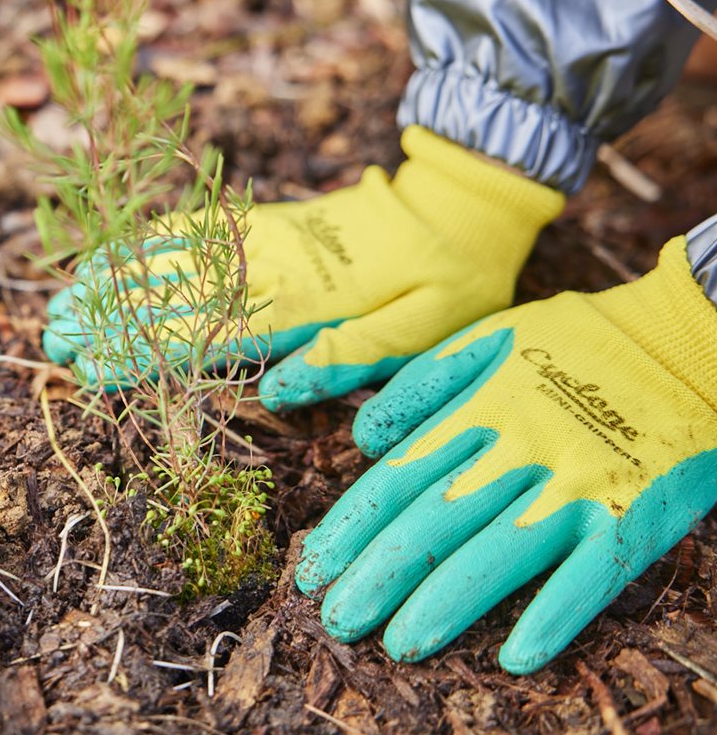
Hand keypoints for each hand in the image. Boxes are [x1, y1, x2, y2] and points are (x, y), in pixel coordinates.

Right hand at [42, 126, 562, 409]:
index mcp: (303, 303)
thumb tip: (274, 395)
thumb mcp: (419, 332)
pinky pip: (199, 226)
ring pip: (175, 258)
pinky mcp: (264, 221)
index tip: (94, 371)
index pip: (206, 334)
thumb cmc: (445, 282)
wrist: (457, 205)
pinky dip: (152, 239)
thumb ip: (347, 359)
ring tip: (63, 298)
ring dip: (115, 279)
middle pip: (175, 295)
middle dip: (110, 319)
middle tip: (54, 339)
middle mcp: (269, 266)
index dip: (145, 355)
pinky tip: (115, 253)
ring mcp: (262, 238)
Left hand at [296, 237, 716, 673]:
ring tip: (399, 644)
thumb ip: (421, 385)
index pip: (399, 478)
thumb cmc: (578, 343)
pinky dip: (554, 615)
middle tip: (337, 622)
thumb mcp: (488, 338)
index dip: (353, 527)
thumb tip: (362, 438)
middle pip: (435, 520)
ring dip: (447, 603)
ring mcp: (578, 483)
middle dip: (379, 575)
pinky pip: (591, 572)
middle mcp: (519, 449)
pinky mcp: (634, 512)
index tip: (313, 569)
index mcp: (478, 409)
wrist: (685, 336)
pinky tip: (515, 656)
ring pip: (499, 551)